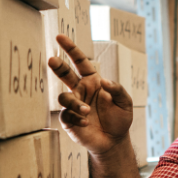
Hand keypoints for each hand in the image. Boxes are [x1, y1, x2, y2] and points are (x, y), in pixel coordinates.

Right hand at [48, 35, 133, 155]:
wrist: (114, 141)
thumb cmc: (119, 119)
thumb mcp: (125, 103)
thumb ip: (118, 90)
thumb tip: (104, 81)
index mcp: (93, 81)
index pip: (80, 62)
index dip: (71, 49)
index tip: (60, 37)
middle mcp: (81, 90)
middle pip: (65, 74)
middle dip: (58, 66)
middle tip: (52, 60)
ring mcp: (74, 105)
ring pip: (65, 97)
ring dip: (75, 103)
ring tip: (86, 110)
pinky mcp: (69, 120)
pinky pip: (66, 115)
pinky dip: (76, 117)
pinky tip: (86, 122)